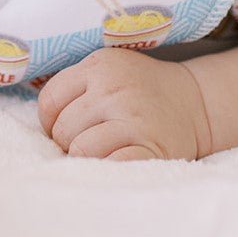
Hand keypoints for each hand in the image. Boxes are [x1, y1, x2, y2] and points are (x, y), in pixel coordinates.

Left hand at [37, 48, 211, 161]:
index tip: (67, 128)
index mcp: (99, 65)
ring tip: (105, 150)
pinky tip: (116, 163)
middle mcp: (114, 88)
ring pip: (80, 151)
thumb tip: (42, 125)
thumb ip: (75, 86)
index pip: (49, 101)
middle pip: (63, 130)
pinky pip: (109, 166)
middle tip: (91, 140)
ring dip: (87, 158)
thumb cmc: (140, 92)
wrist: (195, 103)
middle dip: (70, 141)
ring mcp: (133, 117)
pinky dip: (106, 170)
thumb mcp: (108, 71)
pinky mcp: (150, 146)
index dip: (51, 122)